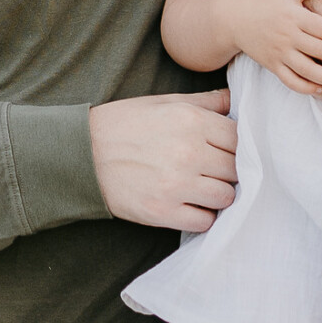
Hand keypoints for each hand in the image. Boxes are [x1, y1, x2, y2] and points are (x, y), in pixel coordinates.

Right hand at [89, 91, 236, 230]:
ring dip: (219, 195)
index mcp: (191, 121)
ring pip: (225, 197)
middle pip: (236, 169)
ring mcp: (177, 184)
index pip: (240, 139)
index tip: (226, 151)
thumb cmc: (124, 124)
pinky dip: (202, 216)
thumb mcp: (164, 102)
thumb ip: (205, 102)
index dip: (237, 146)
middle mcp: (189, 152)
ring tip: (203, 189)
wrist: (81, 153)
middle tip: (215, 171)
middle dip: (229, 171)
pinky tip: (191, 205)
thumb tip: (236, 101)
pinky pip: (204, 221)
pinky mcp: (163, 211)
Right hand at [228, 0, 321, 95]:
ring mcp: (279, 53)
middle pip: (317, 50)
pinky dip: (304, 87)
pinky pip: (289, 80)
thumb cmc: (266, 1)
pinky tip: (321, 90)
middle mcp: (287, 36)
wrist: (234, 19)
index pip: (320, 27)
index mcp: (294, 16)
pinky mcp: (272, 66)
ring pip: (306, 70)